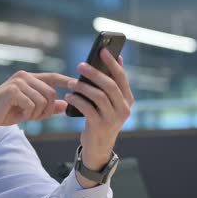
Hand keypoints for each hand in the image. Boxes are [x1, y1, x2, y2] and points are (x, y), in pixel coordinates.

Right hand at [0, 71, 74, 137]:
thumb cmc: (4, 113)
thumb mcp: (29, 111)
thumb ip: (46, 107)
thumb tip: (65, 104)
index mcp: (28, 78)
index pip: (52, 77)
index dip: (66, 80)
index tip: (77, 84)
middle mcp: (24, 76)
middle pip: (51, 93)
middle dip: (47, 110)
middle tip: (34, 117)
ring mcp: (18, 82)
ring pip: (43, 101)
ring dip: (37, 114)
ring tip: (24, 115)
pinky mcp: (13, 90)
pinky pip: (32, 105)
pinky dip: (28, 114)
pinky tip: (18, 114)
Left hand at [65, 48, 133, 169]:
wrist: (98, 147)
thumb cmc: (101, 119)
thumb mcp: (109, 103)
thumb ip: (110, 85)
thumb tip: (113, 59)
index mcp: (128, 100)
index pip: (121, 78)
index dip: (112, 63)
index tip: (103, 50)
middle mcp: (124, 109)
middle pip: (110, 85)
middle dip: (94, 73)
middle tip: (80, 65)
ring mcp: (113, 119)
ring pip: (98, 96)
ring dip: (82, 87)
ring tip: (71, 83)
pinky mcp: (100, 126)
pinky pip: (87, 108)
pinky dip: (77, 100)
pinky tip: (69, 96)